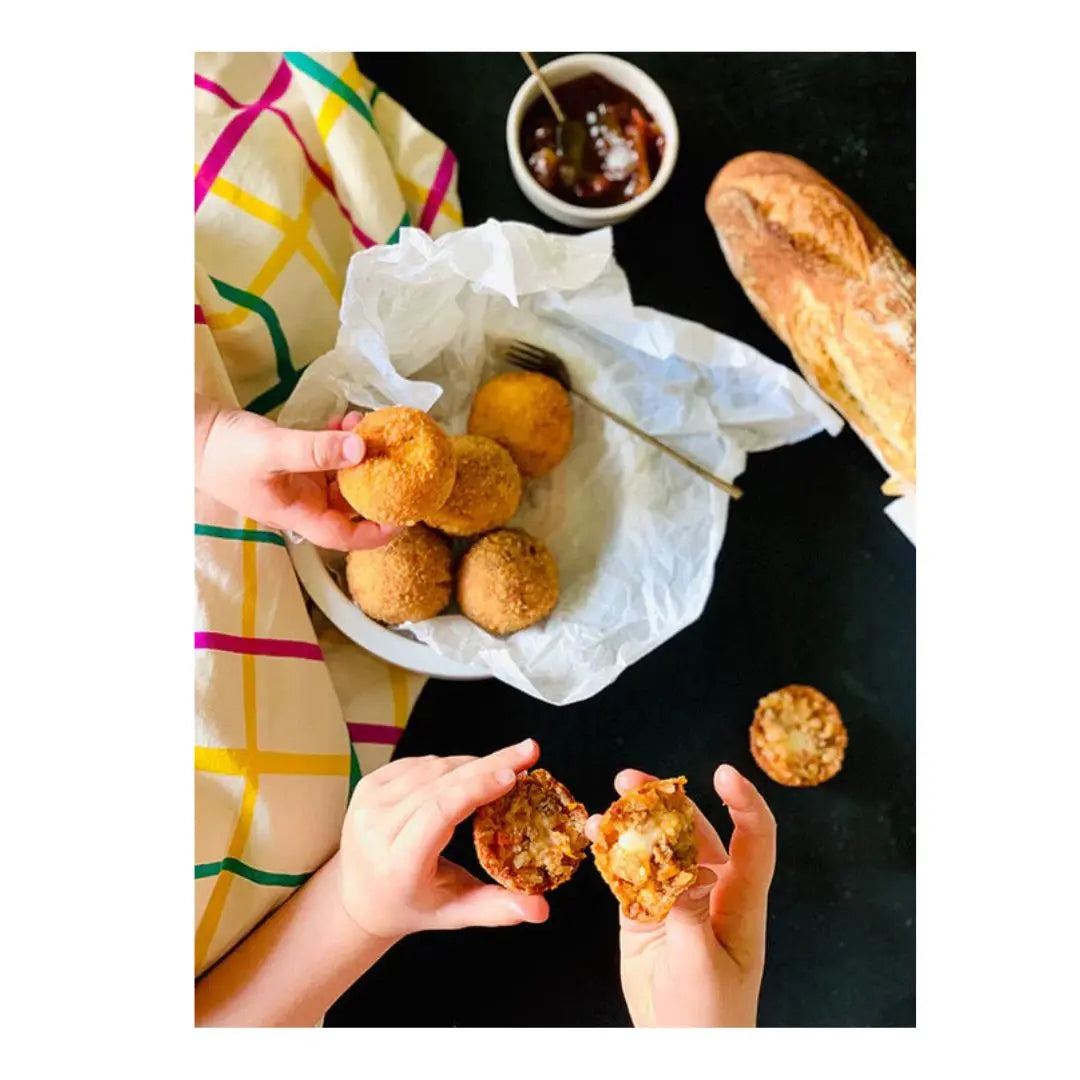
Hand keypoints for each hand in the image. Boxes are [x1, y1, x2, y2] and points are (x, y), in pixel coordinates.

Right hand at [195, 395, 395, 550]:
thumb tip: (361, 449)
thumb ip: (316, 450)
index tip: (406, 515)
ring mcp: (298, 483)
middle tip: (397, 458)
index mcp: (297, 514)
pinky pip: (328, 457)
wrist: (188, 431)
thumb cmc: (225, 450)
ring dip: (360, 455)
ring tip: (370, 427)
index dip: (378, 532)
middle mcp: (301, 503)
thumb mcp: (273, 449)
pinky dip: (341, 441)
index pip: (345, 537)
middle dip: (376, 482)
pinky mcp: (293, 462)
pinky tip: (349, 420)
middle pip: (350, 505)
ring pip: (342, 476)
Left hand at [338, 739, 549, 940]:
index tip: (514, 774)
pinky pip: (419, 764)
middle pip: (441, 783)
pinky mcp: (368, 784)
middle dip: (491, 764)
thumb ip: (496, 909)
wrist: (357, 897)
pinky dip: (449, 766)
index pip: (440, 812)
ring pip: (433, 768)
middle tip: (529, 751)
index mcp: (397, 862)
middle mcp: (376, 827)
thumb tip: (540, 909)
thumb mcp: (452, 913)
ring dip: (472, 765)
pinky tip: (467, 775)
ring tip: (504, 770)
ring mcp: (368, 801)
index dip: (478, 788)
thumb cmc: (410, 907)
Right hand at [586, 764, 776, 1026]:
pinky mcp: (643, 912)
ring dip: (634, 820)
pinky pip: (628, 872)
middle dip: (666, 800)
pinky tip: (594, 835)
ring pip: (657, 845)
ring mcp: (675, 899)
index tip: (724, 773)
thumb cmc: (711, 1018)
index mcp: (741, 901)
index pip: (754, 838)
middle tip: (631, 780)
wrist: (682, 1052)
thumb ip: (688, 914)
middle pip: (694, 830)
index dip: (744, 802)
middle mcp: (711, 890)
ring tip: (608, 801)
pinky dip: (611, 851)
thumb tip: (677, 866)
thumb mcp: (703, 965)